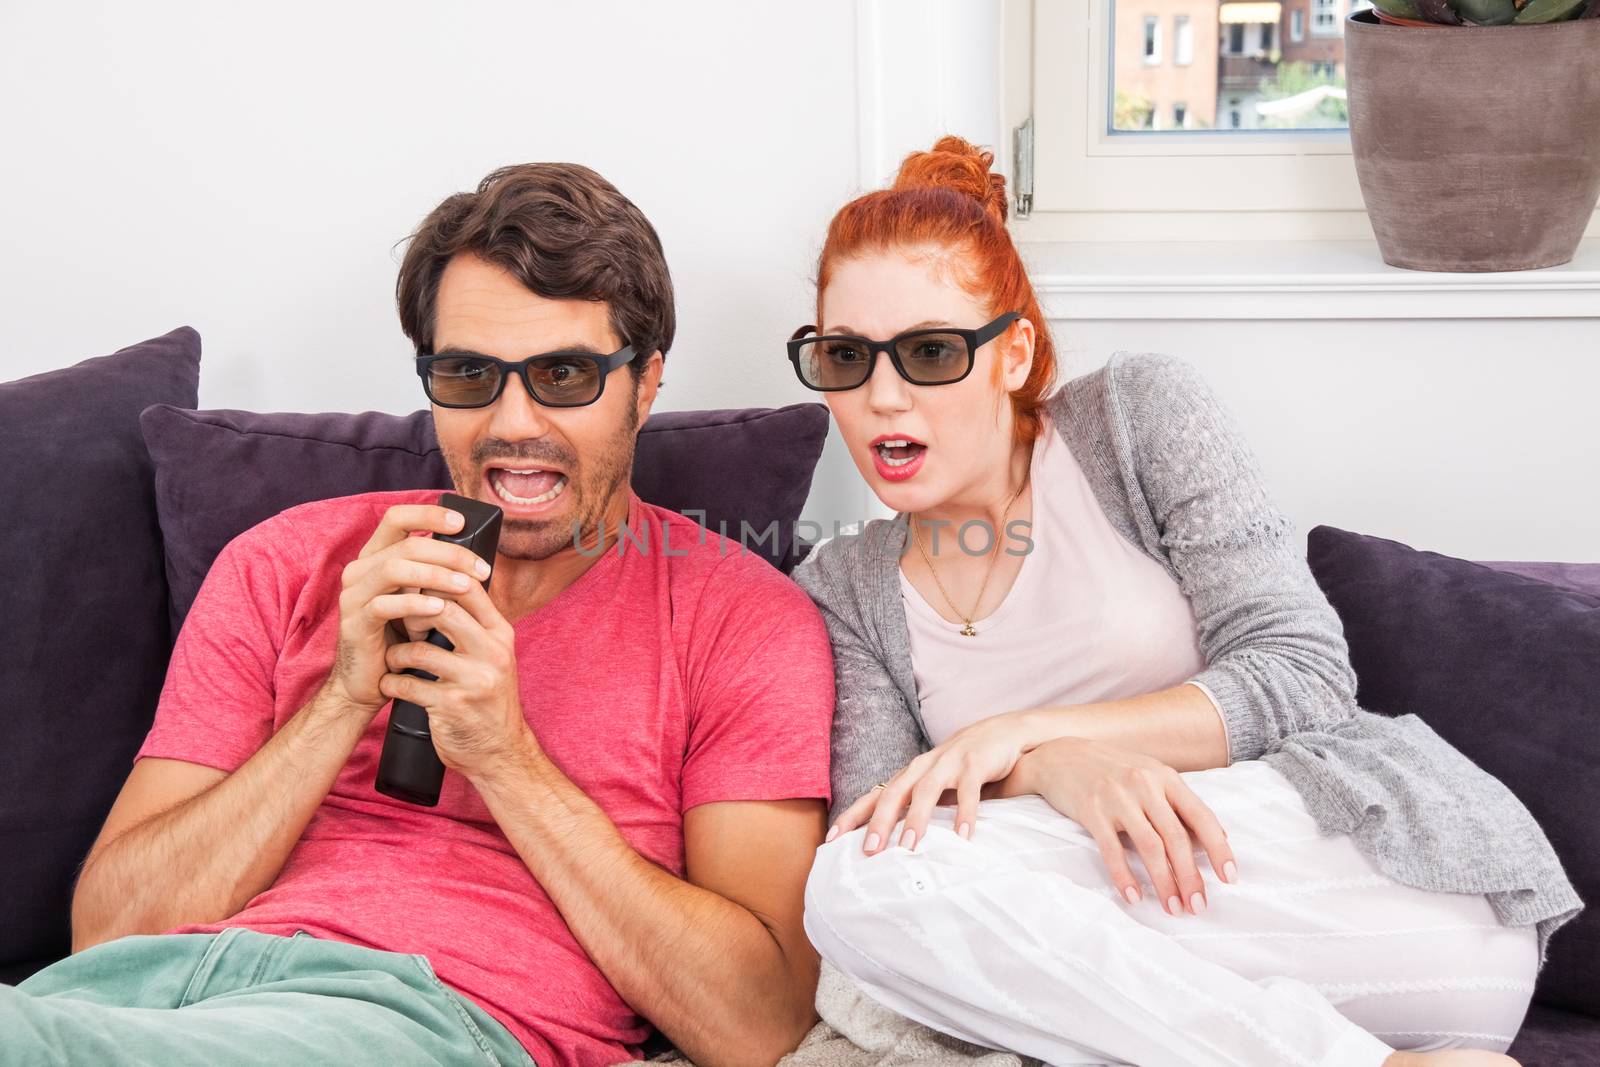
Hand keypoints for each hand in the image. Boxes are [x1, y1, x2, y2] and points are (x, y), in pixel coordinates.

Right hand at [328, 504, 491, 712]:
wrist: (370, 681)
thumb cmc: (400, 637)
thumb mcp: (420, 600)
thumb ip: (435, 576)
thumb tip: (476, 559)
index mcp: (375, 557)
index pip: (397, 517)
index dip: (429, 514)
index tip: (462, 522)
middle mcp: (359, 570)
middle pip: (407, 544)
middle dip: (450, 554)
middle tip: (481, 569)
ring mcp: (353, 595)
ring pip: (395, 569)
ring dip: (436, 575)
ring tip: (466, 587)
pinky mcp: (353, 622)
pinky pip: (385, 605)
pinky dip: (415, 604)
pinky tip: (440, 608)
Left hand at [377, 572, 531, 780]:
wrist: (499, 751)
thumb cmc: (487, 698)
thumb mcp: (492, 655)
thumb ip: (473, 624)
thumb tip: (439, 584)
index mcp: (500, 634)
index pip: (468, 586)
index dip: (434, 582)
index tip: (414, 593)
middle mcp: (492, 652)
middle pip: (442, 610)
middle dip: (412, 615)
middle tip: (401, 628)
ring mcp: (474, 680)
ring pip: (418, 650)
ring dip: (396, 655)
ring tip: (393, 662)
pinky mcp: (452, 706)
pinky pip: (407, 685)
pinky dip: (391, 684)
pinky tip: (392, 686)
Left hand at [826, 710, 1040, 853]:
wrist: (1004, 732)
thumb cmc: (964, 765)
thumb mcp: (937, 784)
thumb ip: (918, 806)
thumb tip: (893, 843)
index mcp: (911, 774)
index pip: (874, 796)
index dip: (852, 817)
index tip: (831, 841)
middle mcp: (924, 767)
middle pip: (894, 793)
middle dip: (879, 822)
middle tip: (869, 852)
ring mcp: (949, 763)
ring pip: (926, 791)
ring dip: (916, 818)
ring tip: (909, 846)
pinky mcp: (975, 763)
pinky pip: (969, 791)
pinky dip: (966, 813)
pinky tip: (964, 836)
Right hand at [1022, 736, 1235, 916]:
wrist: (1061, 754)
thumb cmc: (1112, 769)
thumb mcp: (1150, 776)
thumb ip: (1178, 804)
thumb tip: (1215, 838)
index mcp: (1166, 777)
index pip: (1201, 816)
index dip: (1218, 849)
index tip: (1229, 878)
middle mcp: (1145, 785)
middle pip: (1176, 838)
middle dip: (1190, 877)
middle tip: (1198, 906)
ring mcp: (1117, 797)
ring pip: (1150, 847)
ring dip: (1164, 882)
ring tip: (1173, 907)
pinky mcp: (1091, 810)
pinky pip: (1112, 850)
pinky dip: (1125, 876)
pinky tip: (1134, 897)